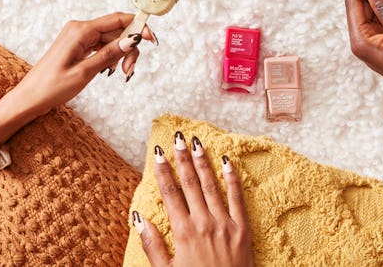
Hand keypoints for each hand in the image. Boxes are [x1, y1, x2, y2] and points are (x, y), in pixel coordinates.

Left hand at [0, 13, 153, 132]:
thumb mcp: (85, 72)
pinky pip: (101, 45)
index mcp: (80, 30)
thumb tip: (132, 39)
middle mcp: (80, 28)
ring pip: (111, 39)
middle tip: (130, 70)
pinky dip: (110, 56)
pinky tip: (110, 70)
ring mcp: (78, 37)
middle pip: (116, 30)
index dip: (138, 27)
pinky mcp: (77, 46)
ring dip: (120, 54)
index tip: (152, 39)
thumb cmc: (52, 87)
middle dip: (128, 48)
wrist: (29, 98)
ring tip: (121, 73)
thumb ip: (109, 54)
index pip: (117, 19)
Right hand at [135, 134, 253, 266]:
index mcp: (183, 232)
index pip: (170, 193)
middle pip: (190, 184)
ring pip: (212, 185)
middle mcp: (203, 223)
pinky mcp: (243, 229)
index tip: (157, 151)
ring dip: (203, 162)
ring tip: (197, 142)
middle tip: (177, 136)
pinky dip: (232, 178)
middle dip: (182, 158)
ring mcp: (225, 224)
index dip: (162, 170)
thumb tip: (139, 219)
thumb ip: (153, 245)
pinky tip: (227, 162)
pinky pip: (237, 198)